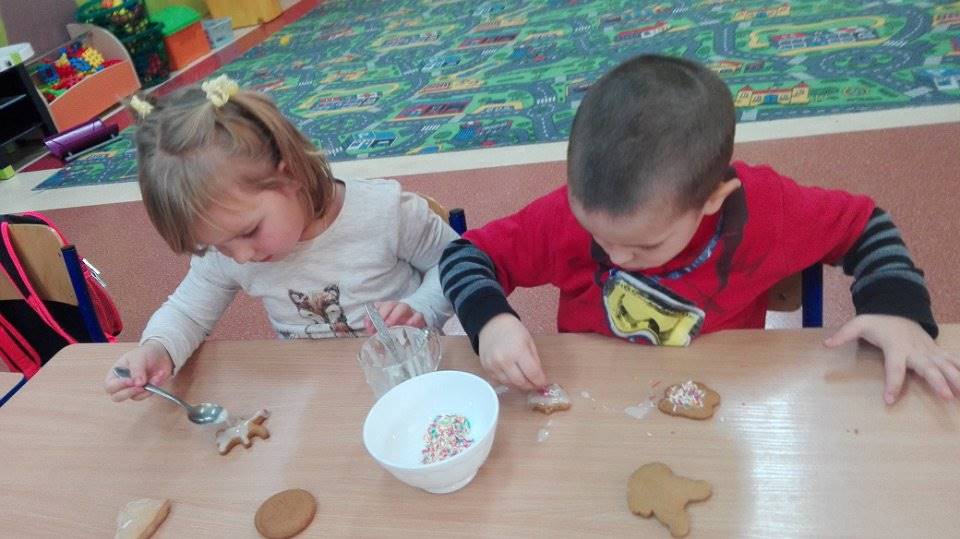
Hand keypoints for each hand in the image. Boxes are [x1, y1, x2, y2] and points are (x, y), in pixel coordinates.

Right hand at [104, 340, 174, 401]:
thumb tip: (138, 384)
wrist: (160, 355)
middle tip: (140, 387)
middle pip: (117, 397)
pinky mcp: (145, 392)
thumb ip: (137, 370)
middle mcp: (122, 384)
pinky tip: (159, 377)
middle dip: (129, 393)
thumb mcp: (139, 358)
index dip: (118, 386)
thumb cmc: (144, 354)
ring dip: (147, 388)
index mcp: (115, 373)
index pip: (110, 386)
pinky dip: (154, 387)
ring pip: (135, 397)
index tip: (131, 381)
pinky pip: (147, 395)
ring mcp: (133, 389)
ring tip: (156, 375)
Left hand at [363, 301, 425, 333]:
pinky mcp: (419, 316)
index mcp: (388, 307)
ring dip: (394, 316)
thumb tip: (369, 330)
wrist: (417, 319)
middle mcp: (397, 306)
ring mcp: (409, 310)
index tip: (368, 327)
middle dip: (382, 315)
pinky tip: (408, 326)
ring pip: (402, 307)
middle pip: (389, 304)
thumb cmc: (398, 324)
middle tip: (379, 326)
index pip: (377, 307)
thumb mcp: (385, 326)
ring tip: (389, 326)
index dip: (371, 316)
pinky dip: (413, 320)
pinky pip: (417, 315)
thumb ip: (376, 327)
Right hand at [477, 313, 546, 390]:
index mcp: (518, 350)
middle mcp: (504, 360)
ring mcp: (493, 365)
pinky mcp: (486, 368)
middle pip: (520, 382)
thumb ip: (535, 360)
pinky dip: (507, 382)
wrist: (491, 324)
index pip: (532, 373)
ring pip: (509, 384)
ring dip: (519, 385)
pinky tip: (512, 376)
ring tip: (524, 381)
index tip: (542, 382)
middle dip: (530, 385)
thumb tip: (539, 377)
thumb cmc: (513, 330)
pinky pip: (499, 381)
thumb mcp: (529, 342)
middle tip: (534, 384)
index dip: (539, 381)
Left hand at [824, 314, 959, 404]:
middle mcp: (916, 350)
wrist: (899, 308)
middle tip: (946, 397)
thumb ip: (843, 334)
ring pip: (946, 365)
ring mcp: (929, 350)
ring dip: (958, 378)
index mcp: (896, 347)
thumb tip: (825, 344)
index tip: (889, 400)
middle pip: (928, 367)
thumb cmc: (878, 321)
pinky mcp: (936, 351)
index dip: (892, 383)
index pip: (894, 368)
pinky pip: (953, 360)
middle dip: (938, 382)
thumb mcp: (858, 324)